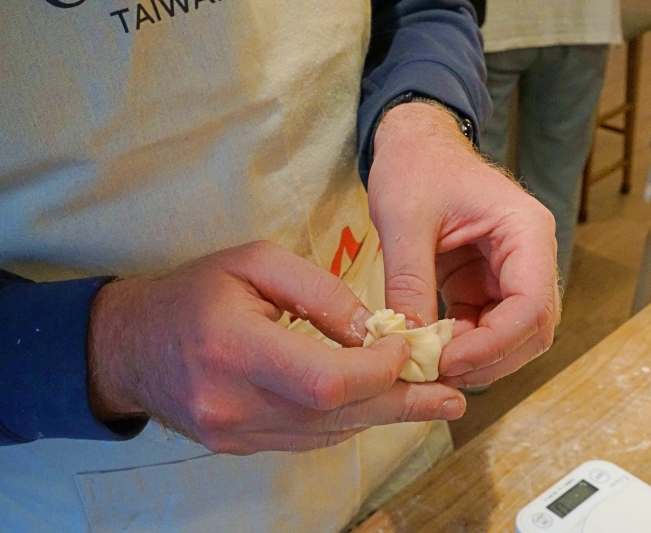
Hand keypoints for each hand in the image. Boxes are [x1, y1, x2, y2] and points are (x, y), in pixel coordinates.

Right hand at [87, 241, 465, 454]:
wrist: (130, 345)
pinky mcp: (240, 446)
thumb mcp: (255, 264)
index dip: (378, 371)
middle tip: (451, 399)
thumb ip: (319, 292)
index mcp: (235, 349)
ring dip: (379, 414)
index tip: (408, 347)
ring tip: (427, 402)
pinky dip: (346, 419)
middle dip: (402, 405)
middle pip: (337, 417)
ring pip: (327, 433)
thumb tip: (374, 329)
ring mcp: (236, 434)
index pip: (327, 381)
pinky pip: (308, 438)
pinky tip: (373, 404)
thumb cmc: (194, 292)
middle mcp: (235, 404)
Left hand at [369, 103, 560, 387]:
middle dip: (489, 360)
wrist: (414, 146)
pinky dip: (460, 346)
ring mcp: (510, 272)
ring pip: (512, 336)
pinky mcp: (485, 284)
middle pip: (532, 330)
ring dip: (475, 358)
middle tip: (437, 374)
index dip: (494, 345)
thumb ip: (408, 281)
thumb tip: (408, 343)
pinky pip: (484, 328)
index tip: (446, 361)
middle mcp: (530, 256)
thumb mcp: (404, 219)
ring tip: (428, 364)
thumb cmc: (415, 167)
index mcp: (526, 231)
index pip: (532, 305)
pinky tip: (427, 349)